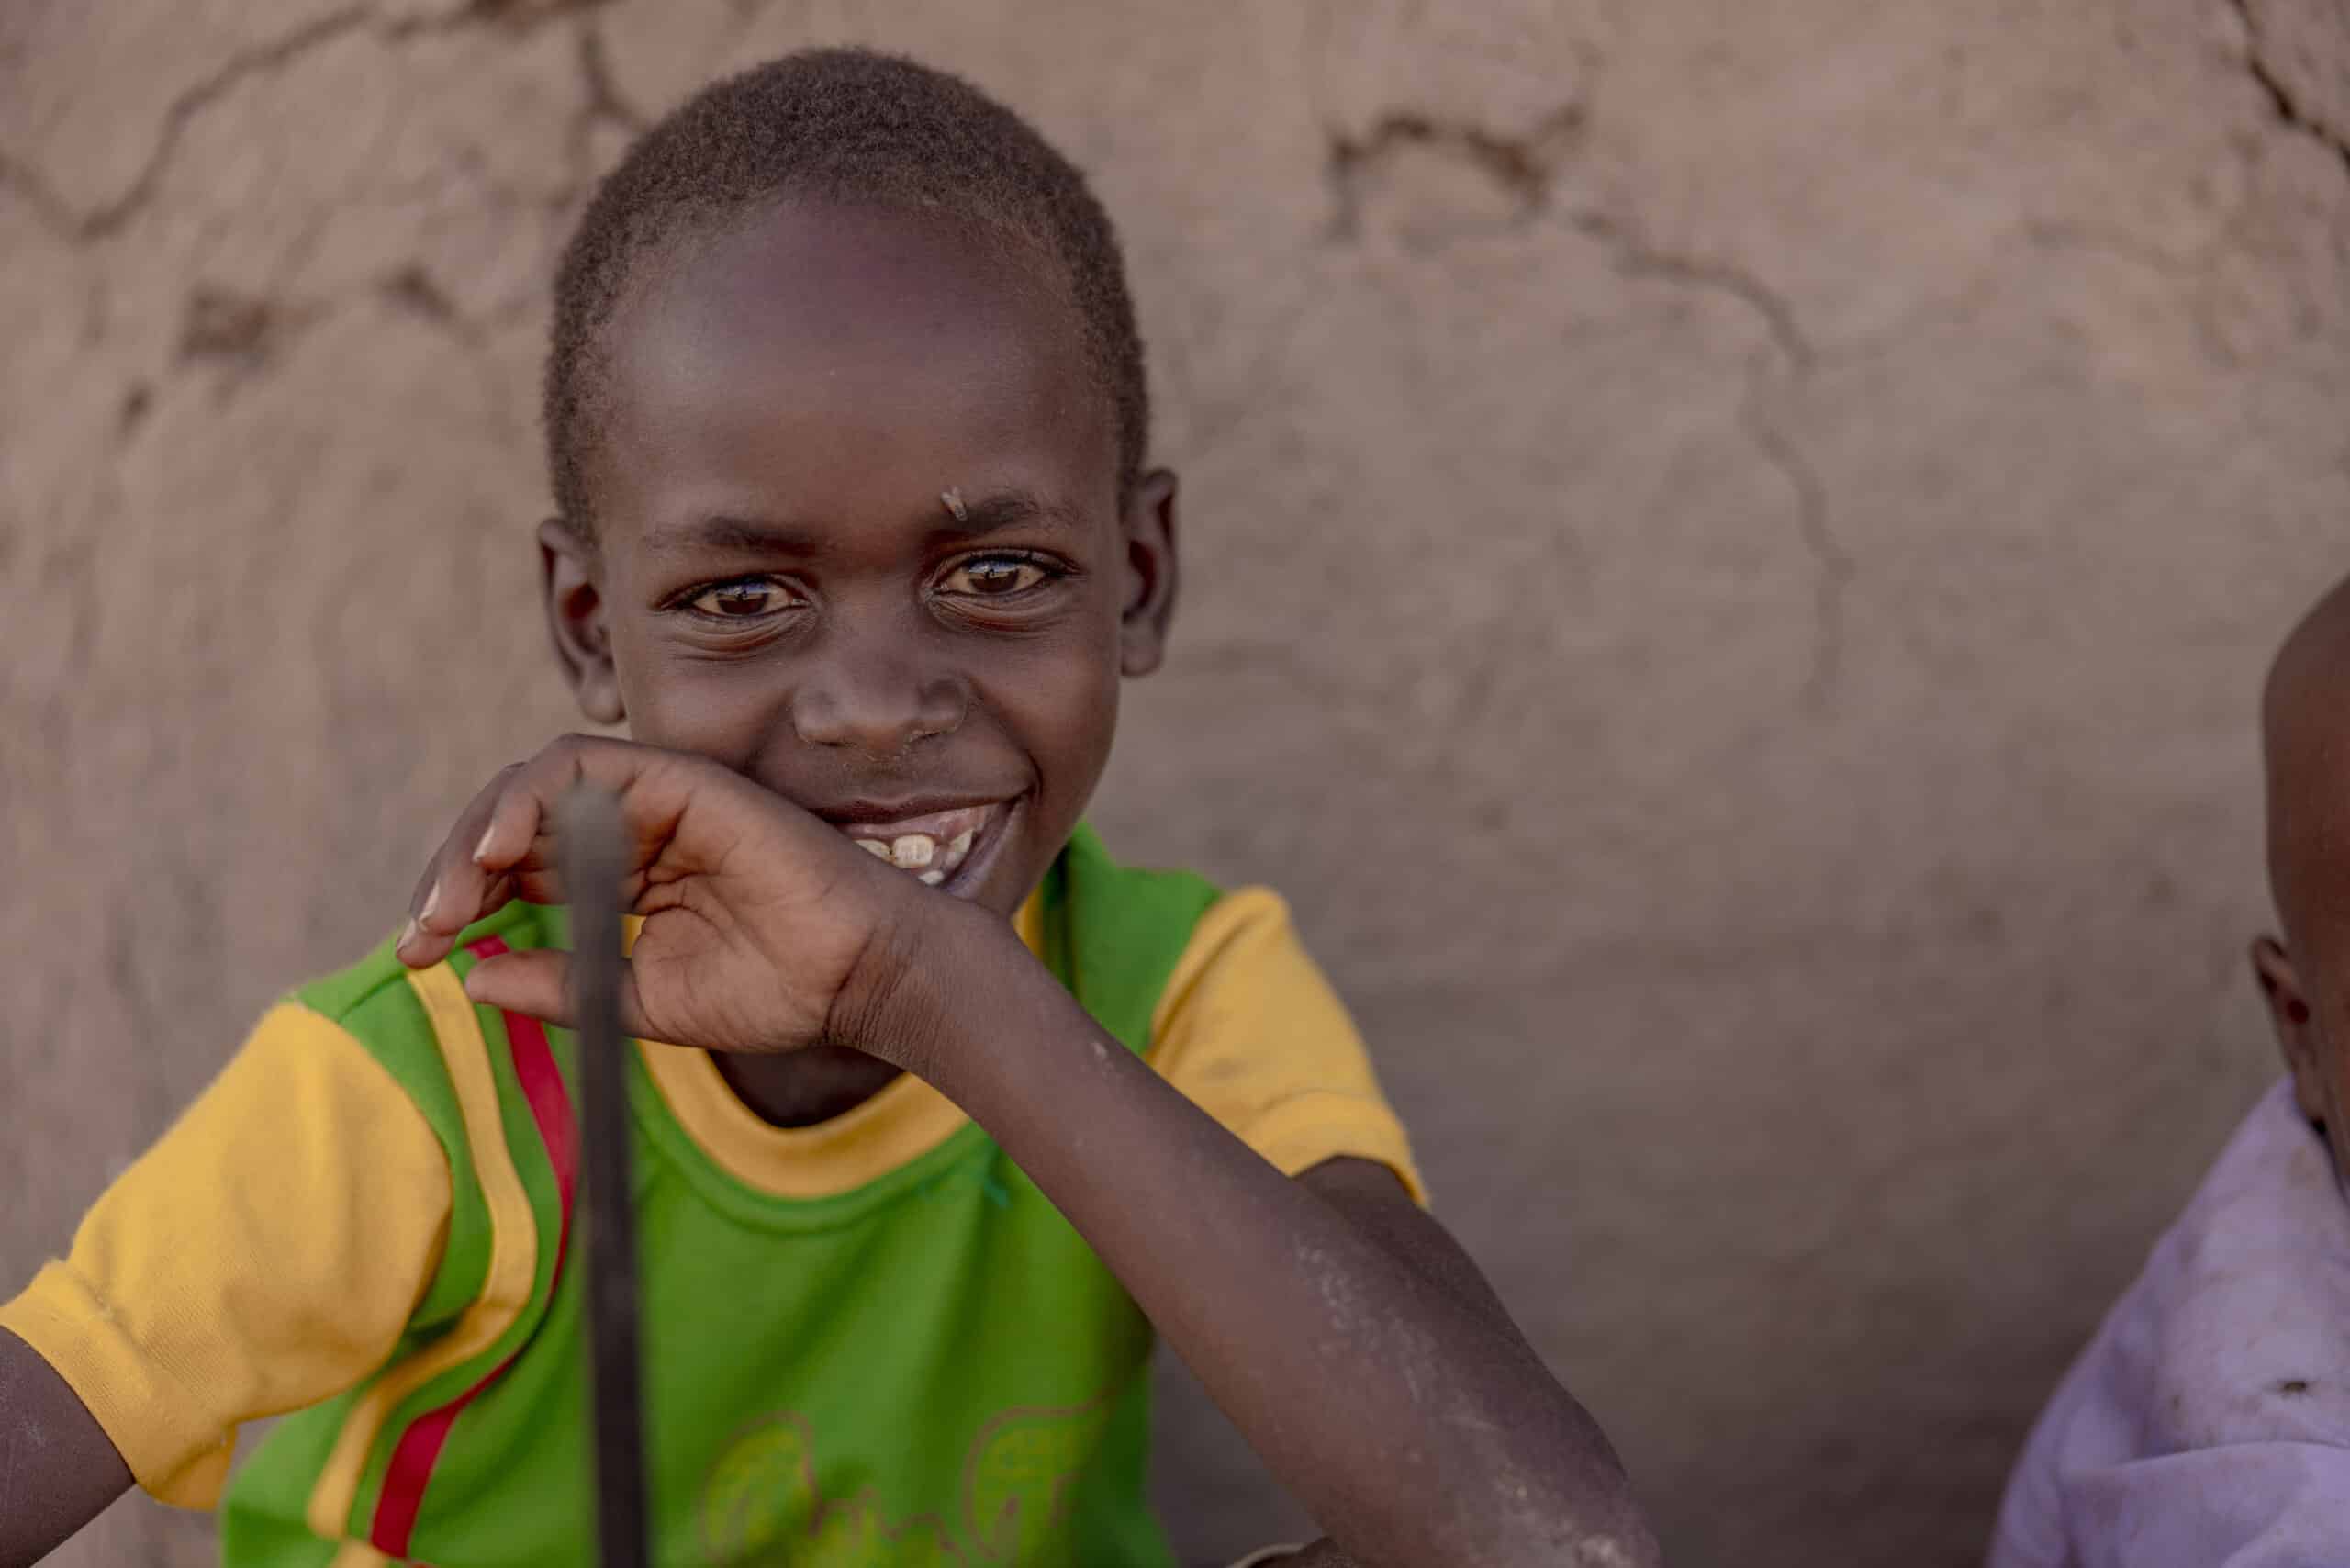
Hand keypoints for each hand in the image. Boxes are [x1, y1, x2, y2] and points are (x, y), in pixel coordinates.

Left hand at [394, 735, 931, 1058]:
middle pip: (512, 822)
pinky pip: (583, 766)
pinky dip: (530, 799)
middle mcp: (631, 828)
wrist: (855, 977)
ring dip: (479, 836)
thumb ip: (558, 985)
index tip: (418, 956)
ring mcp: (655, 799)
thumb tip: (472, 979)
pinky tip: (500, 852)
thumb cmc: (772, 990)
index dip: (458, 903)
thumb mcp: (635, 1001)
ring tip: (452, 899)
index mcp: (621, 875)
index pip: (516, 868)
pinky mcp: (680, 778)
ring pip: (535, 786)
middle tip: (421, 932)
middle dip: (452, 873)